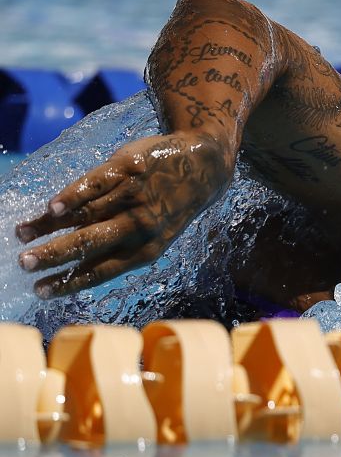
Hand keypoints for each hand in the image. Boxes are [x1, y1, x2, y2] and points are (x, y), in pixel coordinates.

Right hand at [16, 133, 230, 298]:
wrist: (202, 165)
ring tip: (21, 234)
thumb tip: (73, 266)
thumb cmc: (169, 206)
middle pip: (90, 243)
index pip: (101, 270)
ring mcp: (132, 196)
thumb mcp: (156, 235)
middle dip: (54, 256)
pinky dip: (74, 196)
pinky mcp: (126, 168)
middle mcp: (138, 225)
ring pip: (85, 214)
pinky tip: (52, 207)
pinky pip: (95, 184)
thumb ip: (120, 247)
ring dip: (49, 225)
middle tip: (24, 264)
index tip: (40, 291)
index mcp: (146, 249)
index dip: (69, 281)